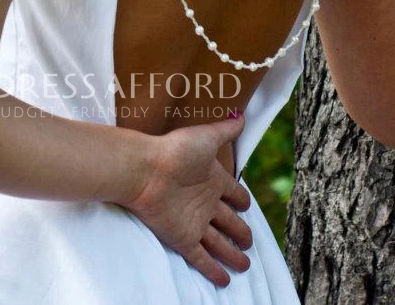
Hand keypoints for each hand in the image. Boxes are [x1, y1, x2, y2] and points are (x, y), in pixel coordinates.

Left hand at [120, 115, 251, 288]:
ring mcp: (195, 221)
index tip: (248, 206)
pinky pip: (201, 257)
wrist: (145, 170)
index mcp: (212, 179)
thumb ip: (225, 130)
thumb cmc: (175, 150)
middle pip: (229, 221)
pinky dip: (213, 269)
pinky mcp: (183, 238)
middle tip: (249, 241)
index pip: (233, 193)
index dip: (242, 200)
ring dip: (231, 254)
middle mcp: (205, 201)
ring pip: (219, 242)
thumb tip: (240, 115)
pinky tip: (224, 278)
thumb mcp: (206, 137)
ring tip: (245, 264)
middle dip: (241, 231)